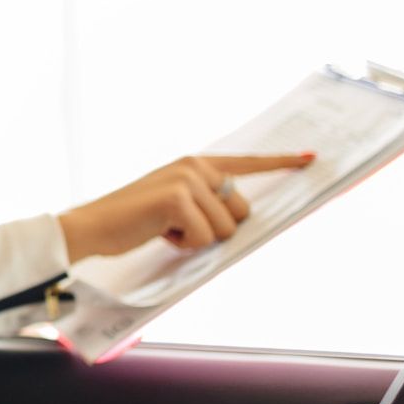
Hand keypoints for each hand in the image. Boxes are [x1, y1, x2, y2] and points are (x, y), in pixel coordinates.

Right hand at [58, 152, 315, 259]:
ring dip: (197, 240)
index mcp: (196, 164)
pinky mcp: (179, 198)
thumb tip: (239, 218)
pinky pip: (205, 237)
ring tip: (163, 229)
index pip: (246, 164)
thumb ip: (205, 201)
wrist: (93, 225)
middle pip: (241, 212)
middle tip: (176, 227)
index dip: (281, 163)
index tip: (311, 158)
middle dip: (215, 229)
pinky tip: (158, 233)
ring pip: (225, 229)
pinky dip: (182, 244)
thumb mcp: (173, 204)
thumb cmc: (133, 221)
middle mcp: (196, 166)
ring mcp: (188, 180)